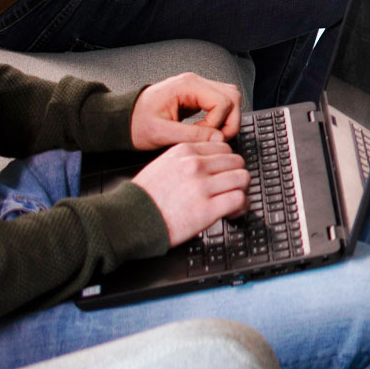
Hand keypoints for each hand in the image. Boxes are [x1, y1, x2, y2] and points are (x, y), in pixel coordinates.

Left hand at [128, 72, 240, 148]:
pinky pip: (219, 103)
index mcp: (187, 86)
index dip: (218, 123)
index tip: (204, 138)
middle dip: (230, 120)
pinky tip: (207, 129)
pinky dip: (219, 117)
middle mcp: (195, 82)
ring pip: (230, 98)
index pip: (222, 101)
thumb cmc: (134, 123)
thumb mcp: (160, 133)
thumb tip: (218, 139)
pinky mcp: (196, 96)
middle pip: (232, 96)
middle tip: (217, 138)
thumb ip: (191, 135)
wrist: (120, 119)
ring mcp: (196, 88)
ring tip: (213, 134)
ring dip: (227, 118)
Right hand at [130, 140, 248, 245]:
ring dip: (241, 191)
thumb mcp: (161, 166)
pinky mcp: (206, 209)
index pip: (224, 147)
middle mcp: (195, 165)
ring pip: (242, 178)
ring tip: (233, 202)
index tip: (225, 173)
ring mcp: (201, 186)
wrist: (127, 221)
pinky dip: (240, 207)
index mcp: (184, 152)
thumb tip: (210, 162)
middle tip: (230, 189)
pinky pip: (238, 200)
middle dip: (236, 176)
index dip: (227, 162)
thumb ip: (185, 160)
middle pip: (236, 161)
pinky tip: (232, 213)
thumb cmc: (142, 198)